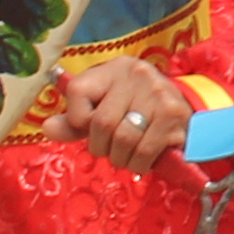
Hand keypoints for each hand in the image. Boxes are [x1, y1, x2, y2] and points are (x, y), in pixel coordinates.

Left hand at [50, 54, 192, 174]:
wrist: (185, 112)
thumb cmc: (136, 110)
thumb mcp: (104, 107)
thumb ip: (74, 121)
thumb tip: (47, 128)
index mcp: (113, 68)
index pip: (77, 92)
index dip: (77, 120)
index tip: (89, 127)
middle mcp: (136, 74)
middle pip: (101, 122)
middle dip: (101, 147)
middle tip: (110, 150)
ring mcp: (158, 94)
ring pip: (122, 139)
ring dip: (120, 159)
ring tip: (126, 157)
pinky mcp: (174, 116)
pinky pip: (144, 151)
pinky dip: (138, 164)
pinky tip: (141, 161)